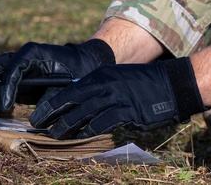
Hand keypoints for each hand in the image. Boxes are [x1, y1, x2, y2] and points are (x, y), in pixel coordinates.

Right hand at [0, 39, 114, 115]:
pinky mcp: (14, 80)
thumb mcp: (68, 84)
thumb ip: (51, 98)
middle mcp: (19, 58)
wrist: (83, 66)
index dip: (6, 88)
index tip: (4, 108)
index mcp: (32, 53)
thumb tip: (35, 119)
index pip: (12, 69)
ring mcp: (14, 68)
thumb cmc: (78, 71)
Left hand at [29, 58, 205, 138]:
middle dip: (54, 115)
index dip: (52, 102)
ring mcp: (118, 98)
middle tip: (39, 126)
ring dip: (68, 125)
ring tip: (55, 135)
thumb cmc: (143, 82)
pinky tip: (81, 136)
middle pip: (73, 101)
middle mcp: (107, 85)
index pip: (70, 89)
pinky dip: (90, 130)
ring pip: (85, 113)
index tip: (38, 113)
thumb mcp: (118, 78)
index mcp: (103, 75)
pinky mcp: (129, 112)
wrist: (172, 84)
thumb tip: (78, 99)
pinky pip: (104, 123)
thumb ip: (99, 87)